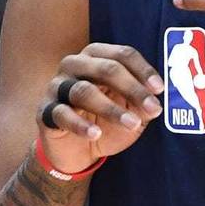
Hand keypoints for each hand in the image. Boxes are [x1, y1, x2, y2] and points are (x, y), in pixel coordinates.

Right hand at [38, 44, 164, 173]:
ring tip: (132, 124)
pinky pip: (61, 114)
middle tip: (153, 108)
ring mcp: (57, 87)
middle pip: (106, 68)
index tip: (160, 89)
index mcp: (96, 57)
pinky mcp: (45, 111)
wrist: (76, 151)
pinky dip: (80, 124)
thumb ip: (142, 103)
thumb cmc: (105, 121)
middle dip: (133, 88)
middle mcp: (74, 65)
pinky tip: (95, 134)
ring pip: (84, 91)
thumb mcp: (130, 111)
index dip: (143, 70)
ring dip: (111, 108)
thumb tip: (157, 99)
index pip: (122, 54)